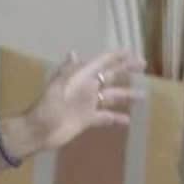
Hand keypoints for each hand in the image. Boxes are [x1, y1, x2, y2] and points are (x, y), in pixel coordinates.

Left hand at [25, 50, 145, 150]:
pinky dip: (116, 118)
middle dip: (126, 70)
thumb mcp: (58, 86)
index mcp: (80, 77)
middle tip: (144, 66)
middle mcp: (86, 88)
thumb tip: (73, 52)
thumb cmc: (48, 107)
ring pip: (111, 97)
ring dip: (126, 95)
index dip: (115, 57)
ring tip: (143, 96)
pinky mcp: (87, 119)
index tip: (132, 53)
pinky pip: (105, 117)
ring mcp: (87, 104)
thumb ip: (69, 70)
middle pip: (110, 76)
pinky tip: (128, 120)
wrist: (39, 131)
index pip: (101, 62)